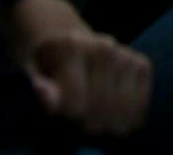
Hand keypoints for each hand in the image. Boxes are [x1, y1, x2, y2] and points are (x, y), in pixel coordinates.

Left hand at [7, 0, 151, 138]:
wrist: (66, 42)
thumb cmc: (46, 65)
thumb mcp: (31, 75)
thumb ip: (39, 89)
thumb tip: (47, 99)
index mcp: (70, 46)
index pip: (75, 107)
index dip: (68, 125)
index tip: (61, 123)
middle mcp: (103, 46)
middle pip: (100, 112)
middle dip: (88, 129)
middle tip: (78, 128)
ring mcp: (125, 55)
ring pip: (123, 113)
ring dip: (109, 127)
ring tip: (93, 123)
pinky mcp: (141, 65)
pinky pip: (140, 108)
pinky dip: (128, 120)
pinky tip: (112, 115)